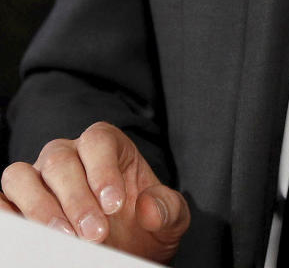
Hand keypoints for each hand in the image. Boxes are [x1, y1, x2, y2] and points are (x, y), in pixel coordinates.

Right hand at [0, 122, 189, 262]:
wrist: (125, 251)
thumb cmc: (144, 229)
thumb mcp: (169, 220)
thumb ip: (168, 209)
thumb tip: (148, 209)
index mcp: (106, 146)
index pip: (97, 140)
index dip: (103, 170)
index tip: (115, 205)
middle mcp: (67, 155)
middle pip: (59, 160)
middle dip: (76, 199)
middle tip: (95, 235)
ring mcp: (38, 179)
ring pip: (21, 175)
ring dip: (39, 208)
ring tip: (62, 240)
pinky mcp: (16, 205)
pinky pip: (2, 202)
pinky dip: (8, 216)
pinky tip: (26, 238)